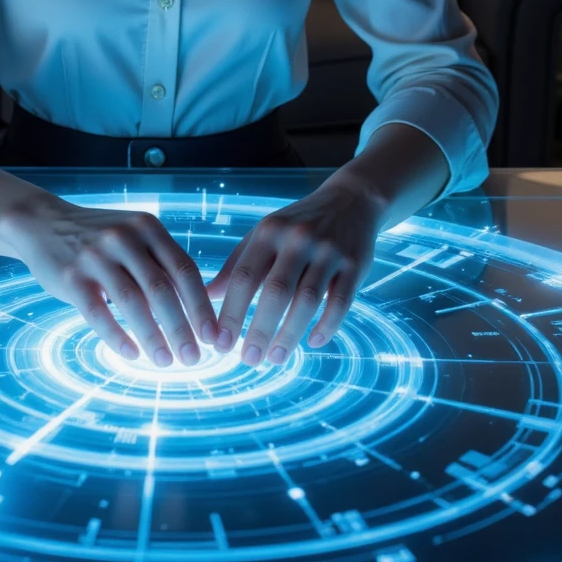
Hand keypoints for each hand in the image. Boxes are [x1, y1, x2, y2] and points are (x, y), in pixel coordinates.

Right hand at [0, 193, 218, 366]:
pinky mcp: (71, 277)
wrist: (42, 223)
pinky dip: (116, 336)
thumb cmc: (99, 238)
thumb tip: (197, 309)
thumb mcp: (133, 238)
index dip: (201, 306)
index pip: (184, 269)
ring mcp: (96, 256)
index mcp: (147, 228)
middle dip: (181, 328)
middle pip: (161, 289)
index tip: (213, 336)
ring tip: (165, 361)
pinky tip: (131, 354)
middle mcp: (124, 238)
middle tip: (194, 358)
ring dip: (153, 336)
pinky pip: (97, 312)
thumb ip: (160, 265)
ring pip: (132, 302)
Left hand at [206, 173, 384, 365]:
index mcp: (269, 232)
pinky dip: (327, 326)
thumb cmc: (296, 224)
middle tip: (248, 360)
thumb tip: (207, 296)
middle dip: (260, 329)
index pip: (244, 277)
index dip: (231, 312)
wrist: (350, 201)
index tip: (220, 343)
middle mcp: (297, 239)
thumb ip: (236, 265)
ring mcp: (328, 251)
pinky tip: (314, 342)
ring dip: (290, 334)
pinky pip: (341, 301)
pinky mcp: (355, 264)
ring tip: (275, 358)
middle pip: (276, 292)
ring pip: (308, 300)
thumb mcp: (264, 235)